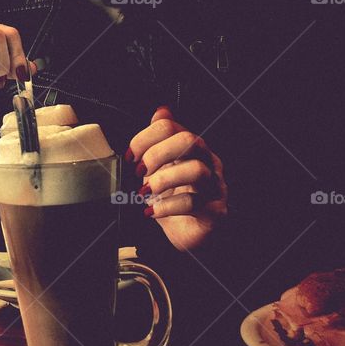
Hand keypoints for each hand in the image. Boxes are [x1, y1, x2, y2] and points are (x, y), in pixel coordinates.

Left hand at [127, 106, 227, 251]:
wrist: (189, 234)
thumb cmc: (174, 199)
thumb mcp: (161, 168)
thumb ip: (159, 141)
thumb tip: (160, 111)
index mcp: (191, 148)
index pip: (170, 126)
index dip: (145, 138)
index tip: (130, 156)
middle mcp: (207, 162)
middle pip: (189, 141)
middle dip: (157, 154)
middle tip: (139, 172)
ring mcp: (214, 186)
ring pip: (197, 170)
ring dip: (163, 180)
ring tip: (146, 192)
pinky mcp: (215, 211)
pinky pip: (194, 202)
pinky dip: (167, 206)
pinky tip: (152, 211)